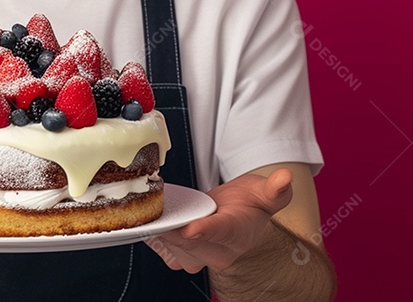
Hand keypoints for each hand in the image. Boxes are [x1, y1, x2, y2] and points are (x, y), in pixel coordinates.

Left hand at [145, 169, 293, 272]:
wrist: (238, 218)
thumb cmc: (249, 204)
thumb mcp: (264, 192)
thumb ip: (275, 188)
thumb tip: (284, 178)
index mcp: (239, 233)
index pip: (220, 233)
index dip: (204, 231)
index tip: (190, 228)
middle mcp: (221, 252)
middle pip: (190, 243)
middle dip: (172, 228)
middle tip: (154, 210)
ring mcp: (202, 258)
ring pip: (175, 250)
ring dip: (161, 234)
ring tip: (151, 215)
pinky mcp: (187, 257)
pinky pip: (167, 254)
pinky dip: (157, 241)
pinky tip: (151, 226)